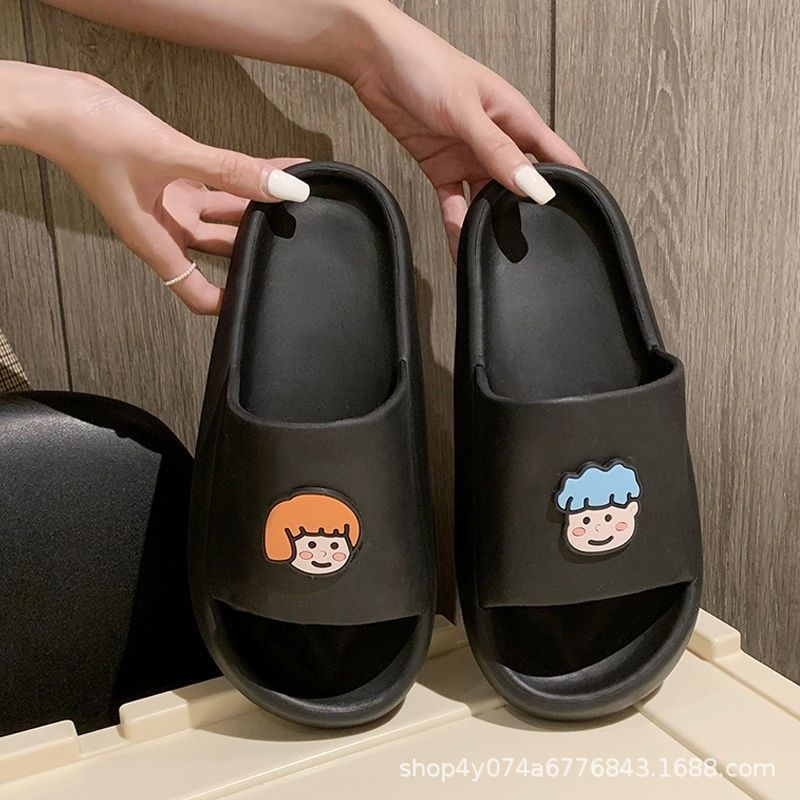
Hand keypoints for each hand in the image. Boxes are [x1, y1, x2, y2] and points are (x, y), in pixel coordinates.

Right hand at [16, 67, 308, 313]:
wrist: (59, 102)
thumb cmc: (91, 136)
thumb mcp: (169, 155)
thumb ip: (229, 171)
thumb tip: (282, 186)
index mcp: (156, 240)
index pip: (196, 291)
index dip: (228, 301)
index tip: (262, 298)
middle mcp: (166, 228)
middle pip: (221, 251)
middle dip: (255, 244)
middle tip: (296, 236)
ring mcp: (171, 203)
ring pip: (225, 215)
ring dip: (258, 205)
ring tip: (297, 198)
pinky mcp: (174, 177)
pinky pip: (220, 183)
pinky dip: (247, 177)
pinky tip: (278, 170)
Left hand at [351, 8, 585, 256]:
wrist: (375, 62)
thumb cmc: (425, 65)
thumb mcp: (465, 109)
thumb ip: (496, 150)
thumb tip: (528, 184)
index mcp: (514, 118)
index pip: (554, 155)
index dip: (570, 182)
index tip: (578, 214)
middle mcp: (496, 140)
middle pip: (519, 185)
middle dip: (524, 213)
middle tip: (527, 246)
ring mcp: (469, 156)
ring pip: (486, 200)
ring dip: (487, 224)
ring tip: (490, 252)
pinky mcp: (442, 167)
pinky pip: (454, 203)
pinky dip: (456, 224)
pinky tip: (459, 244)